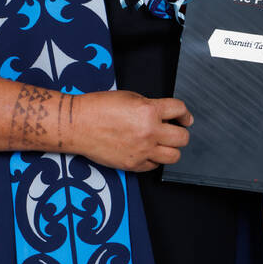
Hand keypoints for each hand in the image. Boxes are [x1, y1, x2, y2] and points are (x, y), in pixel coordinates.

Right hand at [73, 90, 192, 172]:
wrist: (77, 124)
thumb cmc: (98, 108)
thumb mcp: (129, 97)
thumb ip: (151, 106)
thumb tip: (165, 114)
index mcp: (148, 111)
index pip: (180, 110)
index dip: (185, 114)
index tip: (185, 117)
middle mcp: (148, 132)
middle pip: (183, 138)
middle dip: (181, 132)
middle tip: (175, 130)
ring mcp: (142, 151)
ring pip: (173, 156)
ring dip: (171, 149)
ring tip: (162, 143)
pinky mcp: (133, 164)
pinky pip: (154, 166)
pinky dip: (153, 159)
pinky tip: (147, 151)